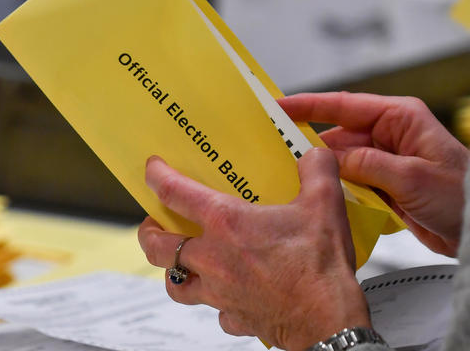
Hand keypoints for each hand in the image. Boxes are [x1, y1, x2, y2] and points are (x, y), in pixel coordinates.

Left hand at [138, 150, 370, 350]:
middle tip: (154, 223)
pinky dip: (216, 302)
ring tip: (180, 262)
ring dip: (172, 272)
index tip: (152, 169)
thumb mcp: (325, 203)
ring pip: (175, 285)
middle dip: (149, 233)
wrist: (328, 321)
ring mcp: (218, 292)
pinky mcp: (233, 316)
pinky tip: (229, 294)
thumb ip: (316, 170)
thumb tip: (313, 155)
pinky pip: (214, 310)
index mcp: (226, 223)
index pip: (174, 193)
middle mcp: (212, 258)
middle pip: (157, 247)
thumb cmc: (319, 265)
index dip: (157, 176)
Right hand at [279, 92, 468, 256]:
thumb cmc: (462, 196)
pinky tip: (317, 195)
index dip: (307, 105)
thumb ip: (366, 164)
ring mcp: (383, 160)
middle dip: (309, 143)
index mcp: (399, 119)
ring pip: (340, 160)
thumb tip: (327, 156)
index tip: (277, 106)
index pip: (344, 106)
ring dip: (322, 170)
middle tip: (275, 151)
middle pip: (337, 134)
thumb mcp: (412, 177)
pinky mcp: (381, 184)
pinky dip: (334, 187)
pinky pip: (349, 181)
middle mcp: (388, 135)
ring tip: (290, 175)